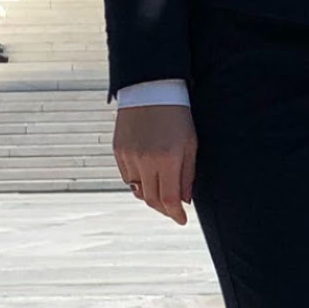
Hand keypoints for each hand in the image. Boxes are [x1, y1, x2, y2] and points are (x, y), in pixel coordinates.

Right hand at [113, 104, 195, 224]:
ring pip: (137, 189)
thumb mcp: (190, 143)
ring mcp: (129, 156)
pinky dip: (138, 181)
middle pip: (151, 199)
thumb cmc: (178, 114)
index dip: (176, 214)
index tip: (182, 220)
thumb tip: (185, 201)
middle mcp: (146, 160)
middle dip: (163, 209)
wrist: (151, 87)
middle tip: (173, 211)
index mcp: (168, 158)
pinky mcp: (118, 150)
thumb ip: (187, 174)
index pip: (170, 199)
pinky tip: (148, 176)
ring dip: (150, 196)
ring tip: (162, 194)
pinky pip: (127, 176)